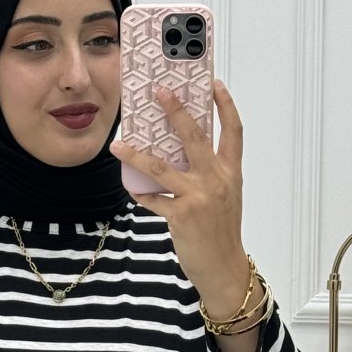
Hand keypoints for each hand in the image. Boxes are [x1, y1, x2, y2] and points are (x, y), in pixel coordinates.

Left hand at [110, 79, 249, 316]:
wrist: (224, 267)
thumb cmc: (222, 232)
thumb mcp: (226, 197)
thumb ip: (211, 173)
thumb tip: (184, 154)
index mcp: (231, 173)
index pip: (232, 131)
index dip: (225, 105)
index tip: (213, 84)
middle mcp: (216, 180)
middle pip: (195, 136)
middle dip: (177, 110)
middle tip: (161, 91)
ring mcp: (198, 197)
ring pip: (162, 167)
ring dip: (137, 154)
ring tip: (119, 143)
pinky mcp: (181, 216)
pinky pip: (153, 199)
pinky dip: (139, 192)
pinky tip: (129, 185)